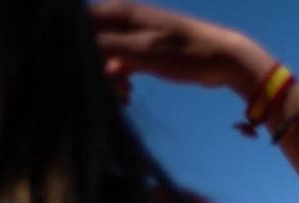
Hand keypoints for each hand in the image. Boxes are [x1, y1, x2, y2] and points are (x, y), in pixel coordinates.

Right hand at [91, 1, 272, 103]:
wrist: (224, 60)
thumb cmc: (185, 52)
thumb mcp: (142, 51)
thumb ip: (105, 45)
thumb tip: (74, 46)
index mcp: (117, 12)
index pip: (78, 23)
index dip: (75, 47)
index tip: (82, 70)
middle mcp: (120, 20)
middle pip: (89, 42)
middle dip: (92, 67)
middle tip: (111, 88)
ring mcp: (131, 37)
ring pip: (103, 57)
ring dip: (107, 78)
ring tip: (123, 95)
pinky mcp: (142, 53)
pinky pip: (119, 65)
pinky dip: (119, 80)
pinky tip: (127, 95)